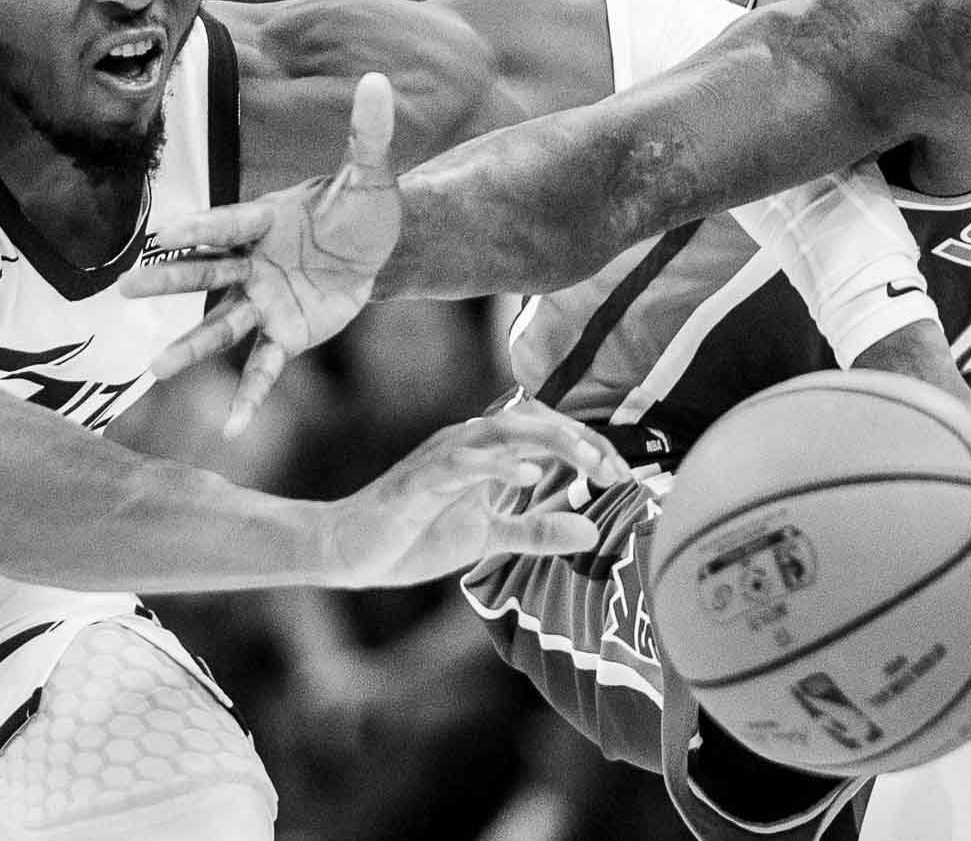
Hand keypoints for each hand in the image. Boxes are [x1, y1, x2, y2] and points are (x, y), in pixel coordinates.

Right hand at [121, 73, 404, 431]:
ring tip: (152, 369)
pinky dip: (250, 397)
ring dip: (189, 346)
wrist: (377, 246)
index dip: (202, 226)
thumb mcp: (371, 170)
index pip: (229, 223)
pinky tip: (232, 429)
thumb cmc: (362, 204)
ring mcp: (265, 301)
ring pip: (221, 326)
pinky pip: (264, 368)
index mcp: (266, 218)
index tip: (166, 230)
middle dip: (170, 280)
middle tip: (125, 287)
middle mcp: (255, 263)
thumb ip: (369, 131)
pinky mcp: (287, 333)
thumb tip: (379, 80)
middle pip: (207, 273)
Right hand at [320, 397, 631, 588]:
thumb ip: (537, 531)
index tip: (622, 476)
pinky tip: (528, 473)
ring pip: (501, 429)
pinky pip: (460, 462)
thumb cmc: (414, 537)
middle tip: (615, 470)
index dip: (588, 446)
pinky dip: (496, 463)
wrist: (348, 552)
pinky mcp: (418, 479)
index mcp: (485, 452)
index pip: (546, 430)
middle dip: (579, 439)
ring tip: (587, 458)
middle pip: (532, 419)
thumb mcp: (488, 537)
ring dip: (549, 440)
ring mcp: (442, 456)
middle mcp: (467, 442)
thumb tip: (592, 531)